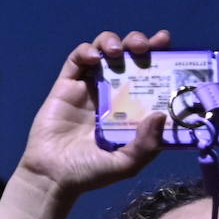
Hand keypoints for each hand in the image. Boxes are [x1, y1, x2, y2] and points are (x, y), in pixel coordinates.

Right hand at [16, 30, 169, 198]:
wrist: (51, 176)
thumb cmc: (89, 173)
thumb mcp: (126, 164)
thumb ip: (146, 144)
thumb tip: (160, 114)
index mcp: (132, 108)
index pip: (151, 74)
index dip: (160, 56)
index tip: (166, 43)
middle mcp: (113, 93)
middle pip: (129, 56)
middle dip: (138, 43)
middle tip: (143, 47)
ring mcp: (88, 87)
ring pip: (103, 51)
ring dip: (112, 41)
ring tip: (117, 50)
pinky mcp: (65, 86)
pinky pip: (75, 60)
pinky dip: (86, 51)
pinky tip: (93, 57)